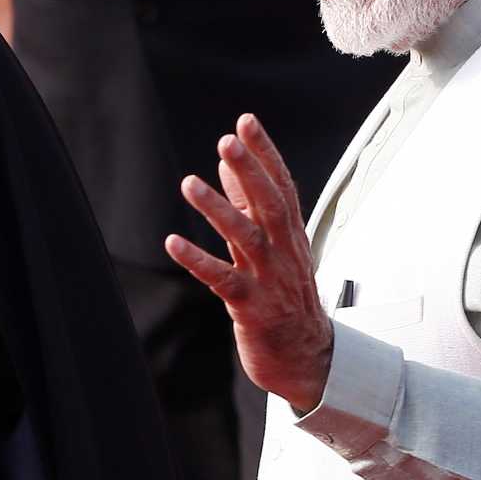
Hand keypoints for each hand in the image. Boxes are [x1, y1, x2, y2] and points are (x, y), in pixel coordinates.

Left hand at [165, 113, 332, 413]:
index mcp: (290, 234)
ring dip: (218, 210)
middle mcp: (283, 251)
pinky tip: (173, 243)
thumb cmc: (286, 296)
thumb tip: (227, 167)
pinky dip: (198, 261)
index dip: (265, 153)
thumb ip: (248, 206)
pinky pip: (223, 280)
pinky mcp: (252, 308)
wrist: (307, 358)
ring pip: (245, 238)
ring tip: (189, 183)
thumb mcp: (272, 246)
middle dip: (250, 171)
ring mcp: (269, 280)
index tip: (246, 121)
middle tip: (227, 141)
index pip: (282, 185)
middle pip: (270, 204)